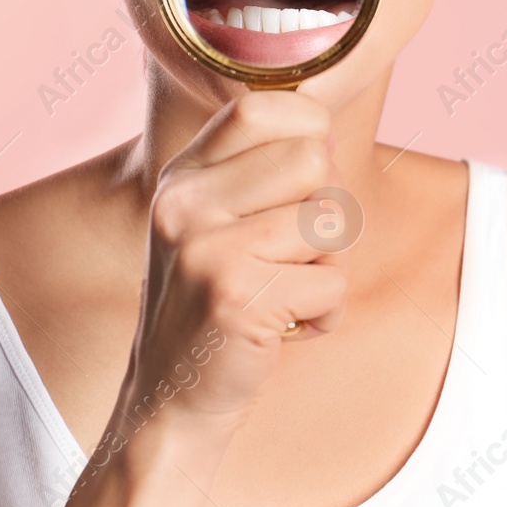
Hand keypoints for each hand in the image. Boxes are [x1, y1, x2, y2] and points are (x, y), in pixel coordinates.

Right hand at [118, 89, 347, 435]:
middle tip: (296, 255)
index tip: (310, 173)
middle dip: (328, 210)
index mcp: (183, 176)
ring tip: (287, 292)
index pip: (260, 106)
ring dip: (330, 268)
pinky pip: (332, 284)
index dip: (309, 128)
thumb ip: (258, 172)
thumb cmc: (216, 304)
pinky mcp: (236, 296)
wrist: (173, 400)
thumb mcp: (217, 223)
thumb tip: (327, 129)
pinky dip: (326, 314)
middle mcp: (185, 202)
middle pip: (315, 159)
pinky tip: (284, 328)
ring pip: (333, 221)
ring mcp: (205, 248)